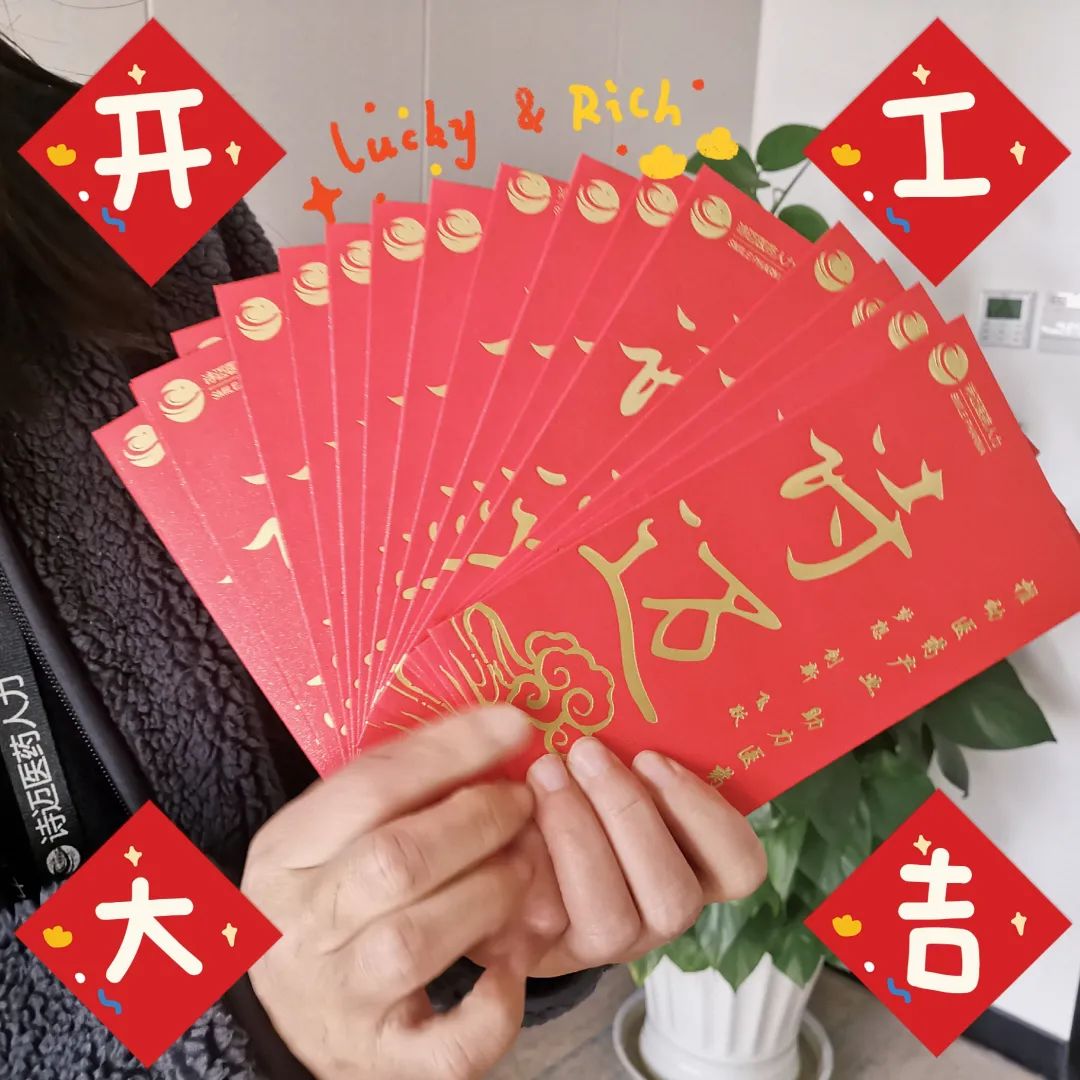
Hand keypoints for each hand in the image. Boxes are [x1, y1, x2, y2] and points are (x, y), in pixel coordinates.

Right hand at [242, 707, 542, 1079]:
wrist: (281, 1012)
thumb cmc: (327, 895)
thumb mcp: (327, 832)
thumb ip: (393, 789)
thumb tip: (499, 730)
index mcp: (286, 853)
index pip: (368, 786)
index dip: (451, 749)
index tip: (515, 724)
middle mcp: (303, 928)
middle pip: (395, 861)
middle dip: (478, 821)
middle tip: (521, 803)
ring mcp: (340, 1001)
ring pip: (416, 942)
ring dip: (492, 892)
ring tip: (523, 867)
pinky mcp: (381, 1060)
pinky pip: (447, 1047)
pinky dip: (495, 1007)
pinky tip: (512, 967)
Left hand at [479, 738, 766, 978]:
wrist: (485, 848)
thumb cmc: (560, 786)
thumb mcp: (599, 767)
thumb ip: (620, 750)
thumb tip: (620, 697)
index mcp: (686, 865)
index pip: (738, 867)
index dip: (707, 816)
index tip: (651, 757)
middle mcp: (651, 914)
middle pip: (676, 900)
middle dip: (628, 814)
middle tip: (583, 750)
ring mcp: (594, 942)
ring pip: (613, 923)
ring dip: (579, 837)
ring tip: (543, 774)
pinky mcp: (534, 951)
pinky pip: (540, 926)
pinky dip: (525, 866)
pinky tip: (504, 818)